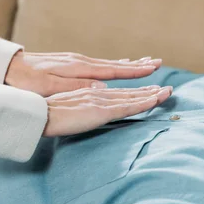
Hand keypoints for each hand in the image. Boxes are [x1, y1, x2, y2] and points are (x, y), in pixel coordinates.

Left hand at [5, 51, 161, 96]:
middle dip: (137, 66)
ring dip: (126, 64)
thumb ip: (76, 86)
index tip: (153, 70)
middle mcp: (80, 62)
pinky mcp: (68, 64)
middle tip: (158, 63)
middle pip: (114, 64)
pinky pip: (97, 65)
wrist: (8, 68)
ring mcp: (74, 61)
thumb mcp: (49, 87)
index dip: (134, 71)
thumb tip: (102, 86)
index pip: (113, 70)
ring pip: (107, 63)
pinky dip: (111, 65)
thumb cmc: (26, 81)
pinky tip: (114, 65)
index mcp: (78, 68)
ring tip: (143, 63)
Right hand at [43, 85, 171, 136]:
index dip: (131, 93)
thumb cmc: (44, 114)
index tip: (145, 91)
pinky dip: (143, 103)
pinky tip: (155, 100)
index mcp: (87, 95)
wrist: (37, 114)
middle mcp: (96, 94)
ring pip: (131, 98)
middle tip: (164, 89)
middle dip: (147, 91)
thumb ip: (77, 108)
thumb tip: (89, 110)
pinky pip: (128, 107)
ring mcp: (100, 101)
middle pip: (127, 94)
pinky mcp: (101, 111)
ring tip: (166, 92)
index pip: (115, 94)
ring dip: (151, 95)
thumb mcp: (63, 110)